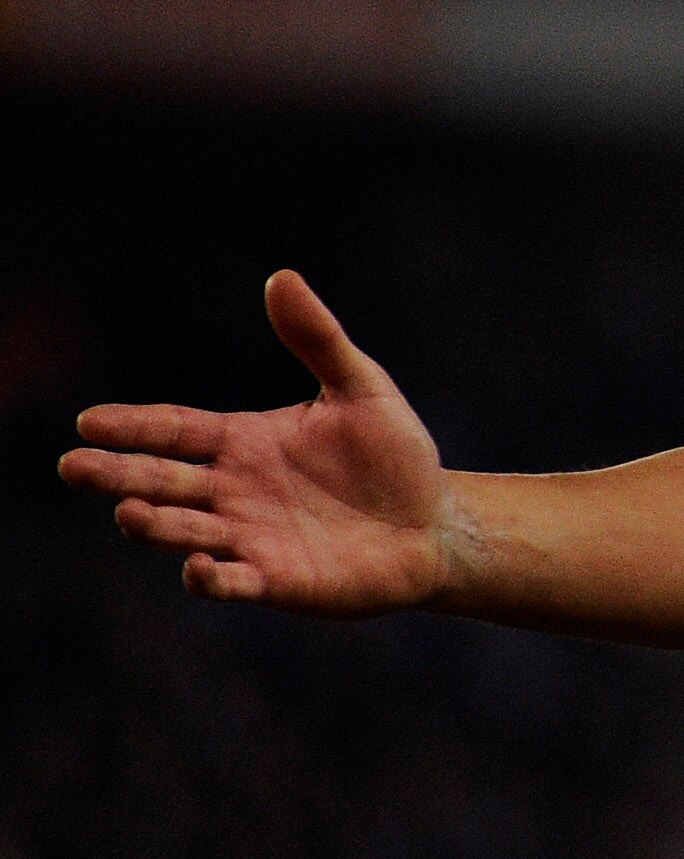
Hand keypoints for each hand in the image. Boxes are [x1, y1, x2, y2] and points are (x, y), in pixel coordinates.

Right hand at [60, 271, 455, 616]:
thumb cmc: (395, 456)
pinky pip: (232, 582)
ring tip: (129, 513)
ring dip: (155, 525)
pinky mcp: (277, 580)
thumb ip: (319, 338)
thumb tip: (281, 277)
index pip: (175, 430)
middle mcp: (233, 490)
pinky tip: (196, 567)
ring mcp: (249, 537)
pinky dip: (210, 578)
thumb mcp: (362, 388)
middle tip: (74, 466)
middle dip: (118, 475)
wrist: (434, 525)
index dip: (132, 426)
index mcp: (243, 442)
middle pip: (161, 481)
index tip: (87, 422)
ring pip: (184, 531)